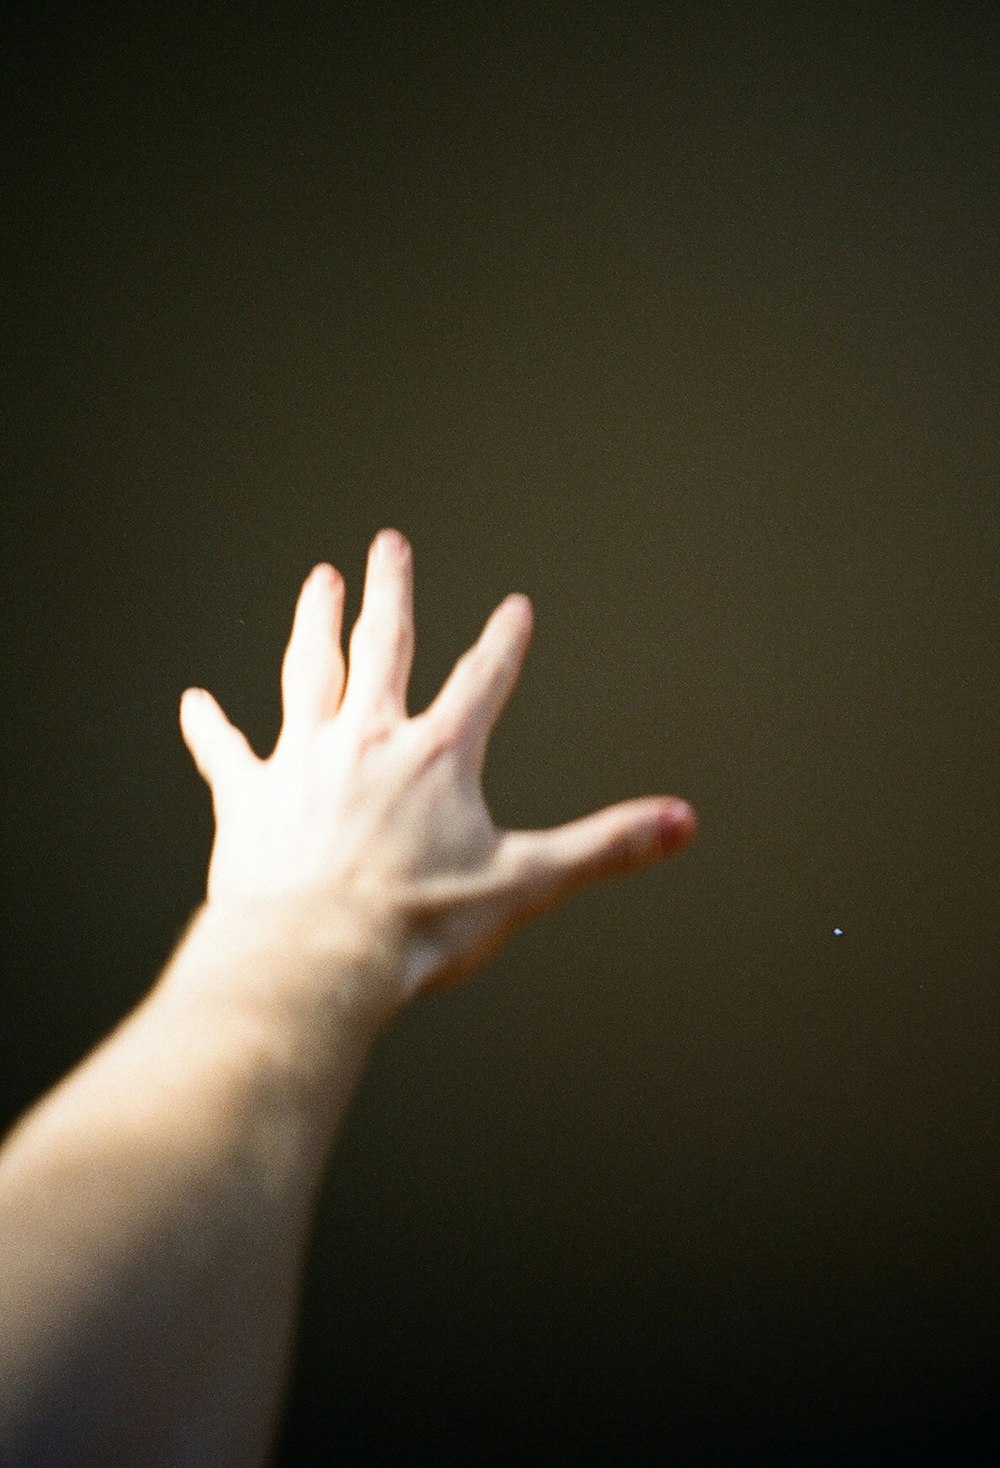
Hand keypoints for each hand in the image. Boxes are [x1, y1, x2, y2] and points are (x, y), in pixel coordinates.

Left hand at [179, 529, 695, 1004]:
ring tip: (316, 581)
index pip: (482, 682)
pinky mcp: (250, 798)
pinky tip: (195, 702)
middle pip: (383, 648)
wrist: (316, 957)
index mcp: (439, 757)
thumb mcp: (527, 883)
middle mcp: (368, 740)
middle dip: (390, 594)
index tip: (515, 606)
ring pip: (308, 673)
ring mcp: (304, 761)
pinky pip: (226, 752)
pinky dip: (210, 727)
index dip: (503, 642)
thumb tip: (683, 823)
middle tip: (387, 545)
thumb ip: (606, 846)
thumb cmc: (418, 925)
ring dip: (314, 624)